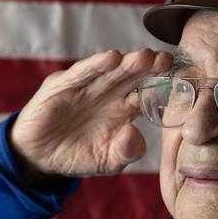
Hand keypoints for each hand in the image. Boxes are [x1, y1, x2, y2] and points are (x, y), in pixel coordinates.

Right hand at [10, 48, 171, 177]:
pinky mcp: (62, 85)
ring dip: (128, 63)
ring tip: (145, 56)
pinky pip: (81, 73)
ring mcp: (86, 87)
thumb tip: (134, 132)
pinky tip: (111, 58)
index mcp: (123, 109)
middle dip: (150, 67)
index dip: (162, 85)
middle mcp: (108, 93)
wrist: (38, 157)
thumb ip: (126, 151)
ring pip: (111, 71)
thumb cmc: (78, 155)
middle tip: (167, 60)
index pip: (146, 92)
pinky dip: (96, 65)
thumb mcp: (108, 161)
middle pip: (132, 76)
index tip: (179, 80)